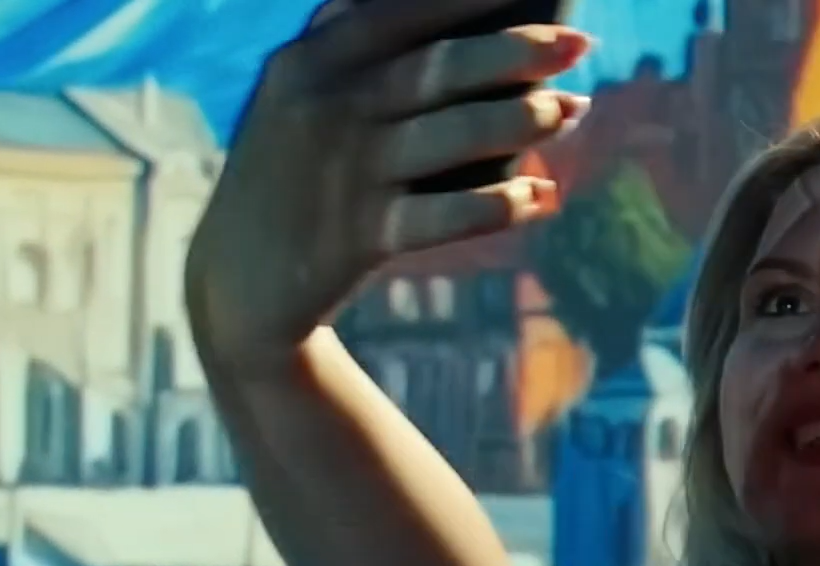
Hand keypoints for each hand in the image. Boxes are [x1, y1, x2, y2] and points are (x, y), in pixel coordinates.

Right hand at [185, 0, 591, 369]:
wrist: (238, 284)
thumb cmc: (289, 176)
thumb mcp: (294, 98)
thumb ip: (347, 44)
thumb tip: (453, 10)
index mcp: (308, 62)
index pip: (402, 10)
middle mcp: (326, 110)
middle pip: (439, 69)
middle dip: (518, 52)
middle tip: (581, 44)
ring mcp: (344, 175)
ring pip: (452, 137)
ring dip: (522, 121)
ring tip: (572, 108)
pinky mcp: (361, 237)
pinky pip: (447, 216)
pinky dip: (499, 205)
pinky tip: (541, 195)